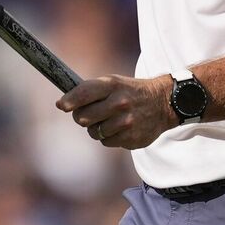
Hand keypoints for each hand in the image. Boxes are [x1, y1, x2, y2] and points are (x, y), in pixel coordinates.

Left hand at [56, 74, 177, 148]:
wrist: (163, 103)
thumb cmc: (131, 92)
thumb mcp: (114, 82)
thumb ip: (91, 91)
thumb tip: (63, 104)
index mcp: (113, 85)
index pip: (84, 93)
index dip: (70, 101)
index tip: (61, 105)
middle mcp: (119, 103)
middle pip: (84, 117)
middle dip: (81, 117)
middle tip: (86, 114)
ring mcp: (126, 122)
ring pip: (94, 132)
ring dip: (96, 128)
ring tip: (108, 120)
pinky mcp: (131, 138)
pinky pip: (106, 142)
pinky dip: (108, 137)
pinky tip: (118, 128)